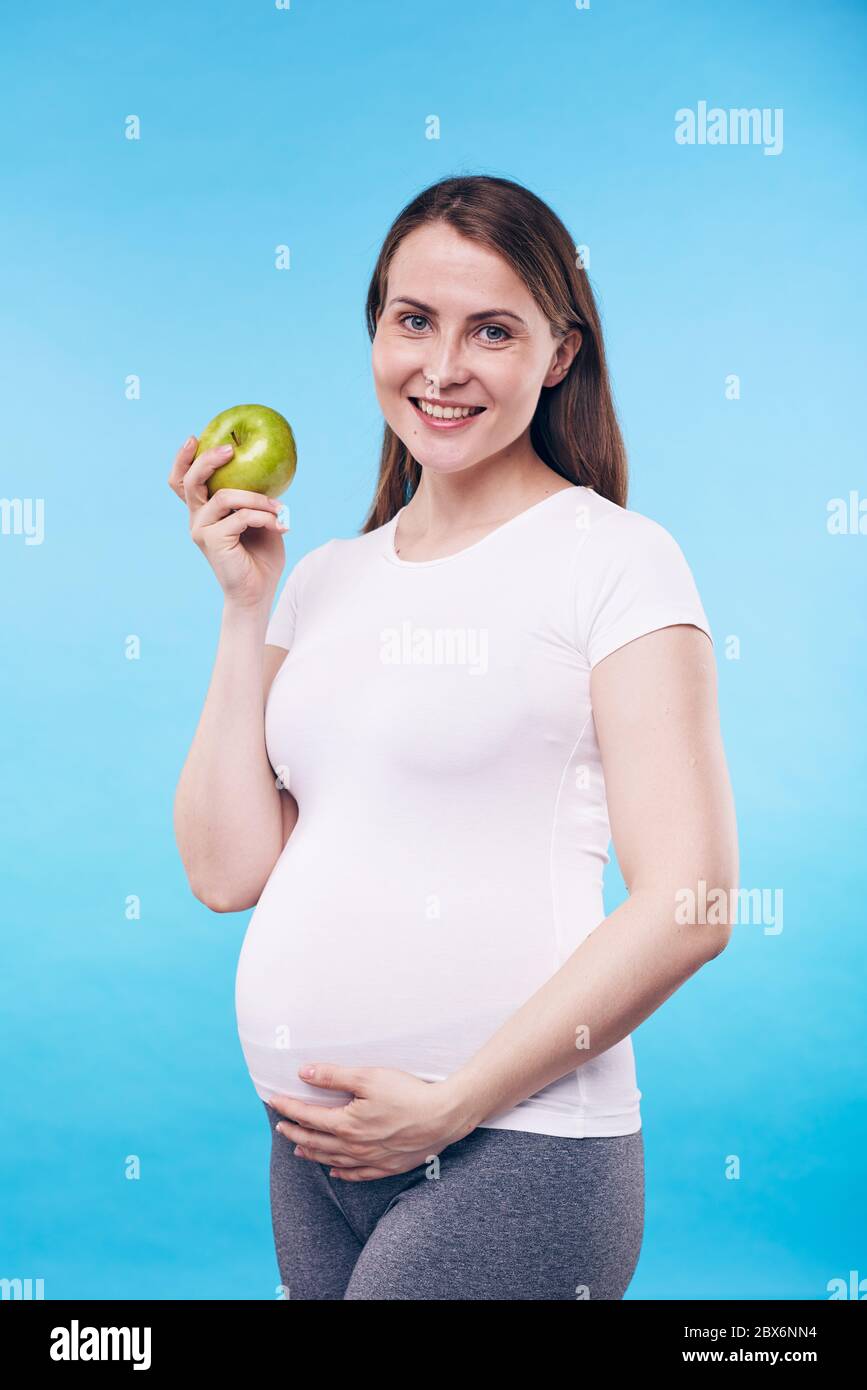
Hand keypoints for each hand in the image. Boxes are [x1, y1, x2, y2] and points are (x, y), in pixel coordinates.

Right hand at [167, 435, 287, 608]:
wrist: (258, 592)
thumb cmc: (261, 556)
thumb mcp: (260, 520)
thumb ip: (256, 498)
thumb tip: (270, 471)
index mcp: (205, 511)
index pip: (183, 482)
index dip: (183, 459)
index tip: (194, 438)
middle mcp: (197, 518)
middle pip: (190, 481)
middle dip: (208, 460)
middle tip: (231, 449)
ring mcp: (201, 529)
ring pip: (224, 496)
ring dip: (257, 498)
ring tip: (278, 509)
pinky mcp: (212, 541)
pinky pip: (240, 517)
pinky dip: (263, 517)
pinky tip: (280, 525)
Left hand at [268, 1065, 477, 1180]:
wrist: (443, 1116)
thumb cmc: (407, 1092)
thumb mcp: (368, 1077)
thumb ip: (334, 1076)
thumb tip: (304, 1073)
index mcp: (347, 1124)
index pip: (309, 1116)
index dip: (289, 1108)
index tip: (274, 1101)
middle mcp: (354, 1146)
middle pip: (316, 1140)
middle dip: (295, 1132)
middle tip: (280, 1126)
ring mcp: (371, 1159)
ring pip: (333, 1160)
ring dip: (313, 1153)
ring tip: (298, 1149)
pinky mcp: (387, 1166)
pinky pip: (358, 1174)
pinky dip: (342, 1173)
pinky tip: (335, 1172)